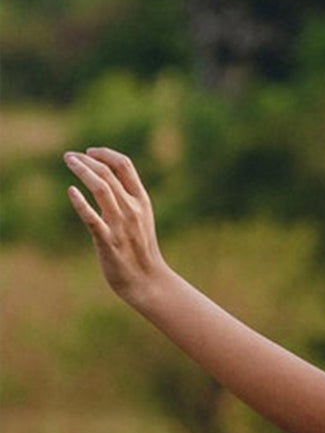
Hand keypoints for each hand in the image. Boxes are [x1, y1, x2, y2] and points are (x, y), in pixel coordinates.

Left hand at [65, 147, 169, 308]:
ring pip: (100, 188)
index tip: (89, 152)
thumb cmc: (140, 249)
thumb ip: (127, 198)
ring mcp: (120, 224)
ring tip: (68, 163)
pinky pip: (92, 218)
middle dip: (86, 160)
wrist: (147, 281)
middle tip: (69, 156)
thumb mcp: (141, 218)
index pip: (124, 165)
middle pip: (107, 173)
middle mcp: (132, 208)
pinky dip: (80, 203)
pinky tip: (70, 192)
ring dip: (82, 171)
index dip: (105, 154)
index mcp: (142, 200)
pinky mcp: (108, 241)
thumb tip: (106, 179)